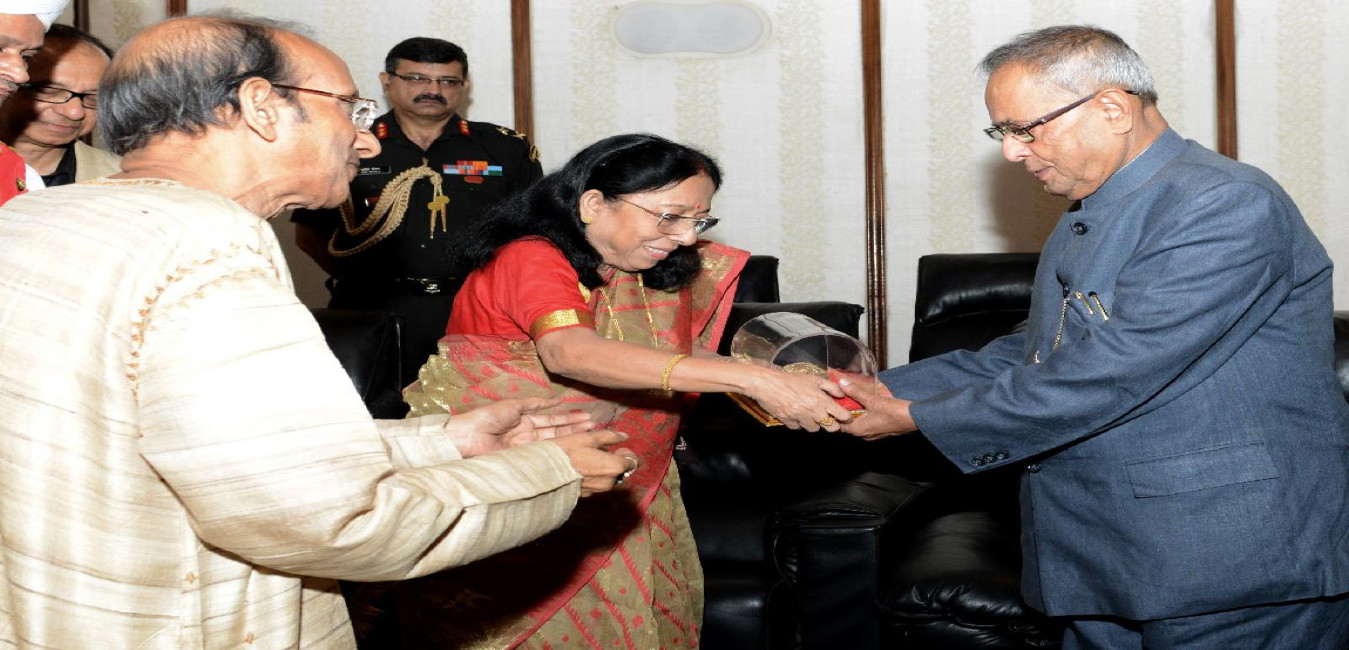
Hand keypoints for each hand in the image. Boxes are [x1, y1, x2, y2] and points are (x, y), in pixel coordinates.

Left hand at [444, 398, 593, 456]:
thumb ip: (534, 404)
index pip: (552, 420)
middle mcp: (528, 435)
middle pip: (557, 432)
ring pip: (554, 443)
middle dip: (576, 429)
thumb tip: (555, 400)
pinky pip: (543, 455)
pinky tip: (572, 449)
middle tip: (596, 427)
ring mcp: (527, 449)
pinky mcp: (523, 460)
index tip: (588, 418)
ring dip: (571, 439)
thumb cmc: (486, 417)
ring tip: (590, 434)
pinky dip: (557, 452)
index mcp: (525, 420)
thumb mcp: (513, 405)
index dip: (569, 419)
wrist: (467, 438)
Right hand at [547, 429, 638, 496]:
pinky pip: (596, 484)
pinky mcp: (586, 495)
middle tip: (597, 450)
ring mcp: (598, 491)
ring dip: (603, 469)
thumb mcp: (588, 438)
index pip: (632, 462)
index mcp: (614, 466)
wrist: (543, 473)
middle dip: (613, 460)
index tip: (617, 447)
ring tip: (586, 459)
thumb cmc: (567, 451)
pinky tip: (579, 469)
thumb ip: (609, 437)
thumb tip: (624, 436)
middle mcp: (609, 482)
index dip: (626, 452)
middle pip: (619, 470)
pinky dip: (592, 476)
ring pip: (607, 478)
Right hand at [743, 366, 852, 431]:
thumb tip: (842, 394)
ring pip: (814, 429)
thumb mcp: (814, 378)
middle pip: (831, 428)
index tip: (845, 416)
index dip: (846, 417)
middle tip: (829, 418)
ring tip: (810, 414)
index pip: (841, 416)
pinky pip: (797, 427)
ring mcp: (801, 418)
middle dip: (832, 424)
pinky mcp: (789, 422)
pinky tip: (796, 415)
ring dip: (814, 423)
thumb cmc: (792, 379)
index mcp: (821, 400)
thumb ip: (831, 386)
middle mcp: (813, 412)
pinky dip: (798, 423)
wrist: (769, 384)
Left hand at [837, 378, 915, 439]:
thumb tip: (841, 383)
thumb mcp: (872, 400)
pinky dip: (864, 413)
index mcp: (857, 430)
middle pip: (848, 422)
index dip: (835, 412)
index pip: (838, 423)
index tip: (832, 400)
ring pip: (858, 422)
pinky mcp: (880, 430)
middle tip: (841, 396)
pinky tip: (866, 403)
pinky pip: (867, 422)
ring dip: (856, 411)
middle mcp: (863, 434)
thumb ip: (855, 392)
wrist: (914, 419)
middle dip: (845, 410)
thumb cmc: (893, 412)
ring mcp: (872, 434)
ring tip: (852, 397)